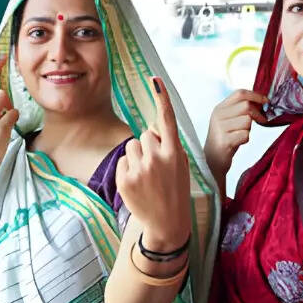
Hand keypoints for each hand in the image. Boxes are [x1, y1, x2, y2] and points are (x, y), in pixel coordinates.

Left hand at [116, 76, 190, 248]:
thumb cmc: (175, 190)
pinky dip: (128, 169)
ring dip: (138, 156)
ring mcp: (139, 170)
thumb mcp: (180, 165)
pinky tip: (139, 184)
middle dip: (149, 145)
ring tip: (147, 176)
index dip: (161, 98)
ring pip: (131, 145)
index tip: (154, 79)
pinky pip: (122, 160)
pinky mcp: (124, 179)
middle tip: (157, 167)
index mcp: (175, 153)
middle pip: (145, 134)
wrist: (167, 222)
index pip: (167, 120)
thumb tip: (151, 128)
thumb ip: (168, 144)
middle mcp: (157, 159)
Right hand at [204, 89, 264, 186]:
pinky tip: (237, 143)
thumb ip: (241, 110)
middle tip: (261, 121)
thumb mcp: (230, 120)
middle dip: (257, 114)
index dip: (256, 95)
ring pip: (247, 121)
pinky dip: (245, 139)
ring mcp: (220, 128)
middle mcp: (218, 115)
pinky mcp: (224, 141)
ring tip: (240, 135)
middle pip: (246, 106)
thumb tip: (262, 102)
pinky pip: (245, 135)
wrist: (212, 160)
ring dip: (249, 129)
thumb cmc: (226, 139)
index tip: (266, 101)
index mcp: (220, 108)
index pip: (240, 93)